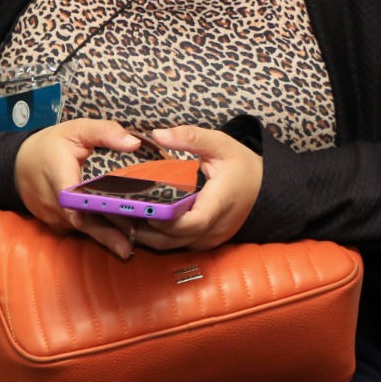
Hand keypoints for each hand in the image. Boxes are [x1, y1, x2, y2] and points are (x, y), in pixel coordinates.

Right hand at [15, 118, 143, 254]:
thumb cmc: (50, 146)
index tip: (105, 217)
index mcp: (58, 175)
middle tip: (128, 249)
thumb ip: (105, 132)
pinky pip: (81, 231)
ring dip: (107, 238)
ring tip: (131, 248)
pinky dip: (99, 234)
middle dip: (106, 235)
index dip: (85, 208)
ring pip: (83, 230)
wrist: (17, 165)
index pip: (69, 196)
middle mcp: (54, 203)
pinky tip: (121, 240)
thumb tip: (134, 143)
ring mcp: (55, 217)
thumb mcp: (76, 129)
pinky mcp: (58, 224)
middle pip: (82, 221)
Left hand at [126, 124, 261, 252]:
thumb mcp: (221, 144)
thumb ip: (190, 137)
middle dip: (144, 226)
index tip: (144, 206)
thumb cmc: (242, 166)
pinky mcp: (204, 242)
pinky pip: (176, 245)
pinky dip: (157, 236)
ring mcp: (209, 239)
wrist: (264, 188)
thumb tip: (157, 134)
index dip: (166, 219)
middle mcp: (215, 228)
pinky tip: (139, 220)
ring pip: (171, 246)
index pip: (192, 222)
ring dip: (146, 234)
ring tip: (121, 216)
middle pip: (174, 239)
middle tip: (116, 210)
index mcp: (221, 202)